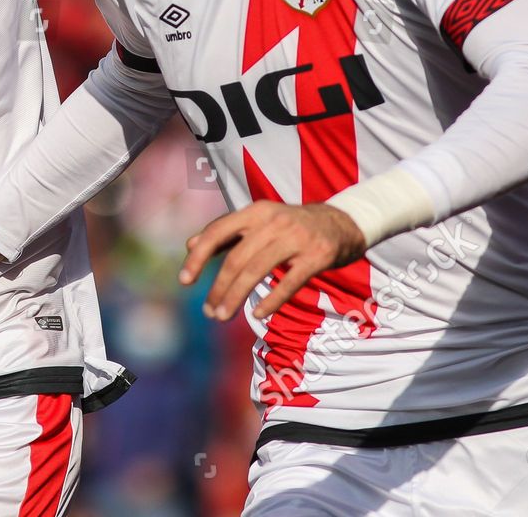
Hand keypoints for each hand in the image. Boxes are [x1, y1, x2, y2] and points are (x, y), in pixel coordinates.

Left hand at [179, 201, 366, 321]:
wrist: (343, 222)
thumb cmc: (291, 225)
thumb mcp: (259, 221)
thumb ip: (226, 232)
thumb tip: (190, 244)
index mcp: (256, 211)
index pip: (218, 232)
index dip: (198, 257)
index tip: (184, 281)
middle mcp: (274, 221)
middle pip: (237, 258)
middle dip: (219, 287)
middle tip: (208, 311)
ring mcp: (297, 238)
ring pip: (257, 271)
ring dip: (236, 296)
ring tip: (222, 315)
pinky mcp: (317, 256)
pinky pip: (289, 283)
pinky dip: (271, 300)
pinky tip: (257, 314)